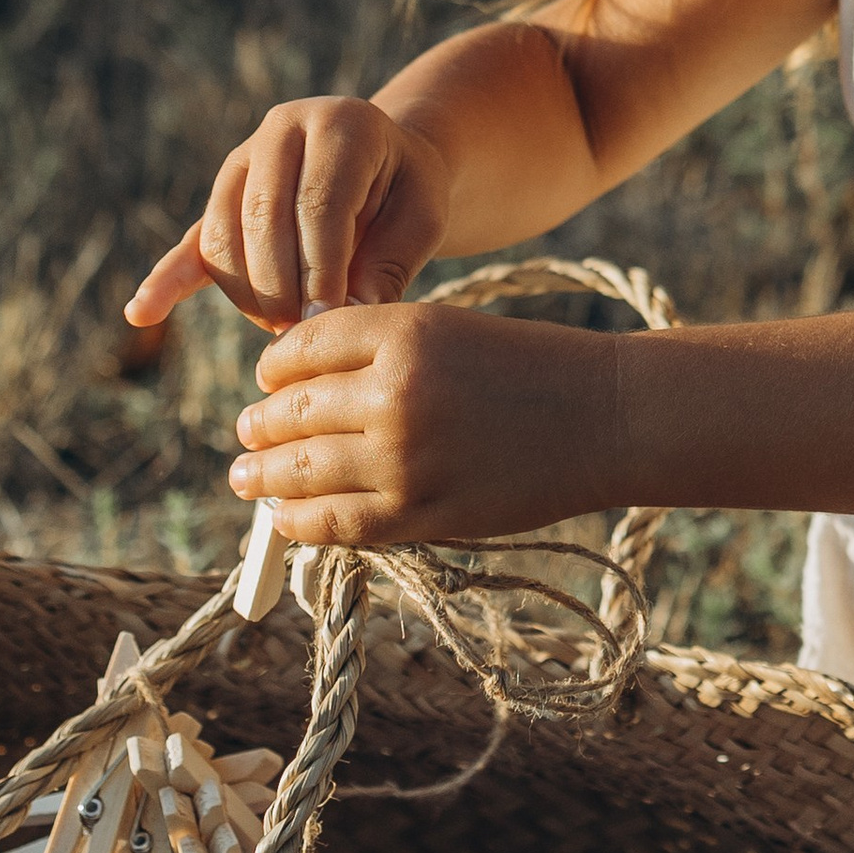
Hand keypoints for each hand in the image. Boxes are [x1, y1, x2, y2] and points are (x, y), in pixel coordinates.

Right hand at [125, 95, 453, 335]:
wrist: (388, 162)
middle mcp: (282, 129)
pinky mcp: (222, 195)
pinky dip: (168, 279)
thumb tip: (340, 321)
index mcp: (340, 123)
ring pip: (225, 237)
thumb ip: (387, 263)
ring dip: (250, 294)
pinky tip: (142, 313)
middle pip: (262, 220)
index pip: (317, 202)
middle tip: (306, 334)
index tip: (328, 321)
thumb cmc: (409, 192)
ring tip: (287, 328)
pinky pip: (192, 241)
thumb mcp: (422, 218)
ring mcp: (243, 159)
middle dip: (282, 287)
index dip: (321, 268)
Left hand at [227, 301, 611, 546]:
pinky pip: (334, 523)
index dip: (274, 366)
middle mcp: (395, 392)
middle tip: (246, 433)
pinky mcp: (421, 514)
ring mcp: (405, 459)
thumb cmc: (531, 367)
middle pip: (290, 410)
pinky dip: (299, 522)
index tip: (268, 379)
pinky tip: (285, 518)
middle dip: (260, 425)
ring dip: (263, 477)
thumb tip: (298, 388)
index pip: (301, 347)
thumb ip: (379, 350)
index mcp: (404, 331)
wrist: (608, 416)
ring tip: (247, 478)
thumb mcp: (451, 329)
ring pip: (301, 471)